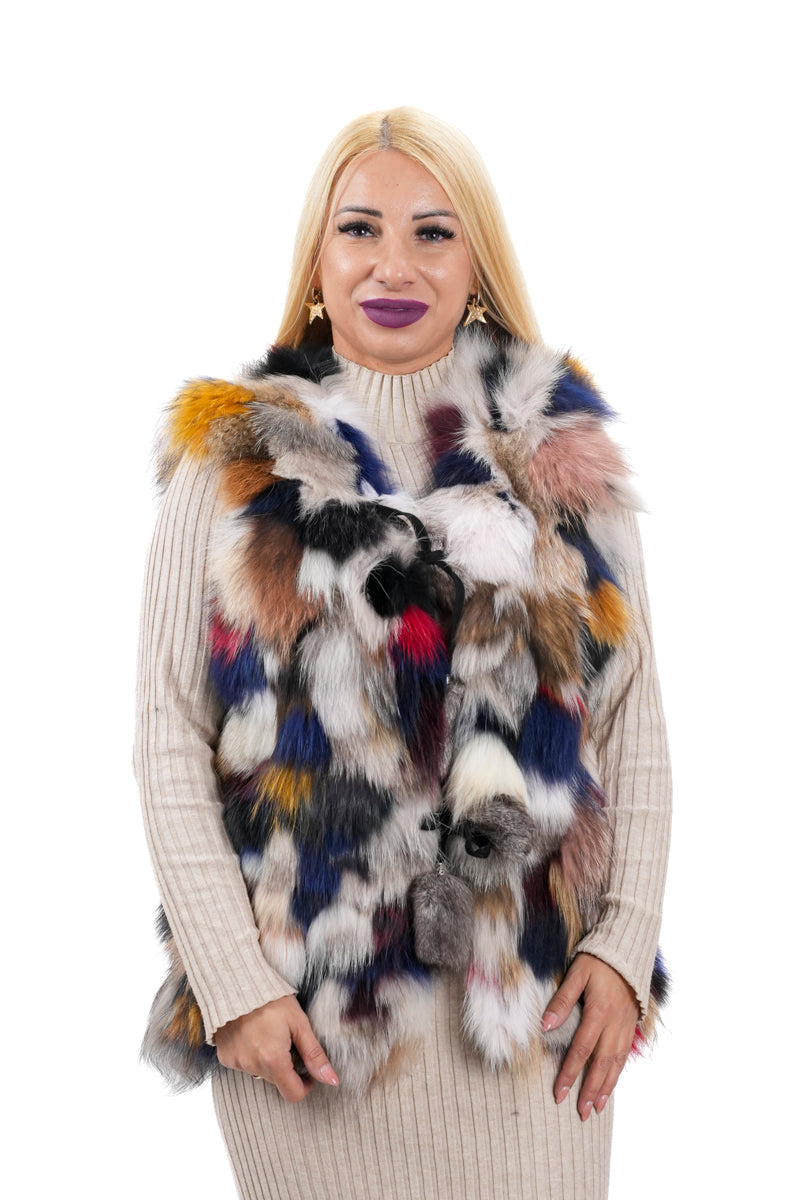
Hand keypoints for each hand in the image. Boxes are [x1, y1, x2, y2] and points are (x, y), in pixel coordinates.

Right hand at [214, 995, 338, 1102]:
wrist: (236, 983)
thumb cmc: (271, 999)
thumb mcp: (299, 1023)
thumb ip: (314, 1054)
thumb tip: (331, 1079)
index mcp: (273, 1060)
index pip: (293, 1094)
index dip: (305, 1084)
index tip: (307, 1069)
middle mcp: (252, 1066)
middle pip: (277, 1081)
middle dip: (287, 1067)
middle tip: (287, 1041)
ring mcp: (236, 1063)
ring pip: (261, 1073)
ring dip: (268, 1061)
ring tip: (268, 1034)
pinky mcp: (225, 1057)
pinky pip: (244, 1065)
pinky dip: (251, 1055)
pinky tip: (252, 1034)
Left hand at [542, 953, 637, 1119]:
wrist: (627, 951)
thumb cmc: (597, 960)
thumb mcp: (577, 973)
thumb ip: (562, 999)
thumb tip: (545, 1025)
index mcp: (599, 1011)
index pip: (582, 1049)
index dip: (570, 1072)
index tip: (559, 1092)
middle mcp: (615, 1023)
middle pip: (601, 1063)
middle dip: (591, 1090)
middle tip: (581, 1112)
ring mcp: (625, 1026)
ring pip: (616, 1063)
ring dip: (606, 1087)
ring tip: (597, 1108)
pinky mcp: (631, 1025)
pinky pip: (624, 1055)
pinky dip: (617, 1073)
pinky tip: (611, 1085)